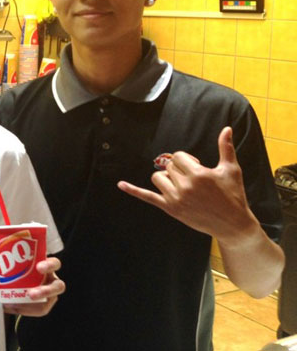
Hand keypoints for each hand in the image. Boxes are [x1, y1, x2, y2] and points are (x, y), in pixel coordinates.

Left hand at [0, 257, 64, 316]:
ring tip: (21, 307)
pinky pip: (39, 310)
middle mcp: (51, 280)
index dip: (49, 265)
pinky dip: (25, 310)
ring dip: (35, 305)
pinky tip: (12, 308)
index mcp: (44, 266)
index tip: (39, 267)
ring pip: (51, 300)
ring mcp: (50, 294)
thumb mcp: (7, 268)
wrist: (17, 285)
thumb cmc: (16, 271)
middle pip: (59, 285)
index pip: (54, 264)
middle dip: (46, 290)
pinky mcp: (44, 306)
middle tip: (31, 294)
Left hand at [117, 127, 256, 242]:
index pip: (179, 157)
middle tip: (194, 179)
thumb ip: (226, 147)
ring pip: (158, 178)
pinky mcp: (170, 209)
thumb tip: (227, 128)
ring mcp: (176, 199)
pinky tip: (120, 184)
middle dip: (179, 170)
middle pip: (168, 166)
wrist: (233, 224)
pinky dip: (133, 190)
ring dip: (167, 178)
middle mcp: (185, 186)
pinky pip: (148, 197)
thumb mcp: (231, 170)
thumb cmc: (233, 195)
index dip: (187, 160)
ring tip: (181, 185)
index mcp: (198, 174)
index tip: (197, 167)